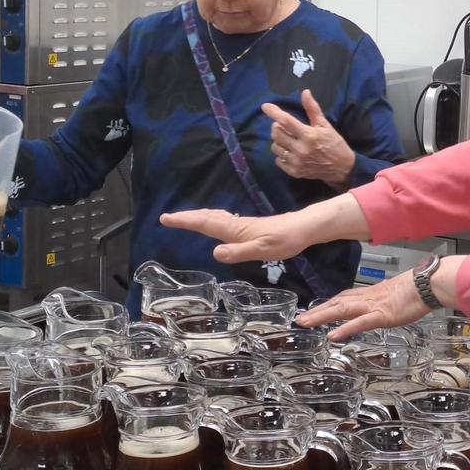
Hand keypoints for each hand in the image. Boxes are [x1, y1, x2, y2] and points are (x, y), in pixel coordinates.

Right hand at [159, 209, 308, 263]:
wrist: (303, 229)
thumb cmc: (285, 240)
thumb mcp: (263, 250)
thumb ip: (239, 252)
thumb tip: (215, 253)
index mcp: (235, 230)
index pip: (205, 224)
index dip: (185, 221)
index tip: (166, 218)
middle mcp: (236, 225)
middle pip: (206, 218)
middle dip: (186, 217)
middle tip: (167, 218)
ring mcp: (242, 225)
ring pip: (214, 218)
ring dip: (197, 217)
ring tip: (183, 218)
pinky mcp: (249, 227)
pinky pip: (223, 220)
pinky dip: (210, 218)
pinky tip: (213, 222)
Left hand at [265, 90, 355, 189]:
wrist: (342, 168)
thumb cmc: (334, 143)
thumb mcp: (325, 125)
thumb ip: (312, 109)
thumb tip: (305, 92)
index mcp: (309, 135)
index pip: (286, 121)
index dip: (274, 112)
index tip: (265, 106)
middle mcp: (301, 149)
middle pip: (276, 133)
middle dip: (277, 127)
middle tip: (284, 126)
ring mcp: (297, 162)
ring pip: (275, 147)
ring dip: (279, 141)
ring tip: (289, 140)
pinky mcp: (294, 172)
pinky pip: (278, 160)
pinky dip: (282, 154)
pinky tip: (291, 152)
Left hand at [296, 254, 462, 340]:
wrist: (428, 284)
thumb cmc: (418, 289)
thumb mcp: (397, 295)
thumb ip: (387, 301)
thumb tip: (386, 305)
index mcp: (371, 294)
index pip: (344, 297)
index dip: (328, 303)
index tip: (315, 308)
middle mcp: (367, 299)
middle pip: (337, 303)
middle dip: (317, 311)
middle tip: (300, 319)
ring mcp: (373, 307)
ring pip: (342, 310)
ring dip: (322, 316)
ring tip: (305, 323)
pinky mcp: (381, 316)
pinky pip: (359, 323)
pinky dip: (345, 329)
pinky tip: (332, 336)